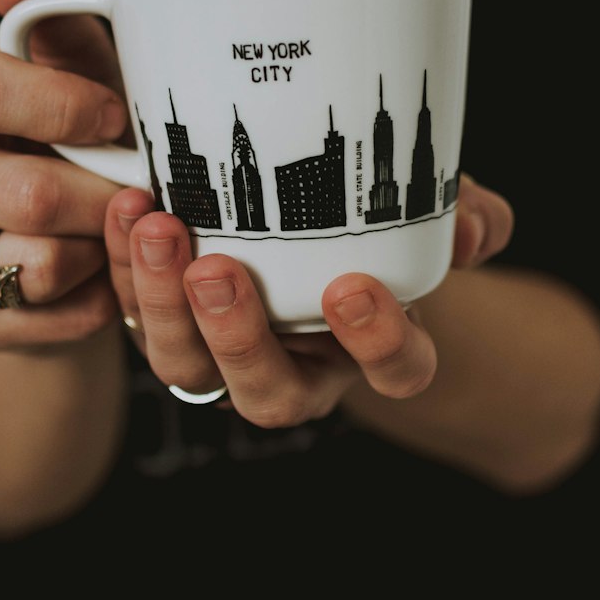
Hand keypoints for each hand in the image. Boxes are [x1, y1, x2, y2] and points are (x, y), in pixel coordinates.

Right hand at [0, 0, 130, 348]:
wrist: (50, 241)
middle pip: (27, 191)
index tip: (119, 115)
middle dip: (107, 191)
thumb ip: (50, 15)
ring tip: (114, 224)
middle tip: (142, 183)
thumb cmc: (67, 136)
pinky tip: (98, 268)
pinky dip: (98, 294)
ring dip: (105, 245)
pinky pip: (52, 315)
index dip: (66, 104)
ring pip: (42, 262)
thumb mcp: (69, 71)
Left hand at [105, 174, 512, 425]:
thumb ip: (466, 216)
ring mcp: (227, 354)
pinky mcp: (173, 324)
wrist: (312, 233)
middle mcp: (299, 368)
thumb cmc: (376, 231)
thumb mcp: (427, 214)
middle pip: (269, 393)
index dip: (379, 344)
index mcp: (372, 348)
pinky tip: (130, 206)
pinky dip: (126, 266)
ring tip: (157, 227)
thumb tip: (473, 229)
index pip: (396, 373)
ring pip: (187, 367)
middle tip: (216, 269)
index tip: (354, 288)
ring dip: (161, 303)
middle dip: (238, 338)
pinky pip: (138, 314)